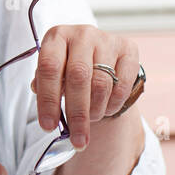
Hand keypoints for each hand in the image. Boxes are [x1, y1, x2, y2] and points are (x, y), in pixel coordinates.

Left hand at [33, 25, 140, 150]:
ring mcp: (106, 39)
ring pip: (102, 84)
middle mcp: (82, 34)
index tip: (48, 126)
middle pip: (78, 78)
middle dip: (77, 114)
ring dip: (95, 110)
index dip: (47, 100)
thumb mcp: (53, 71)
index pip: (49, 69)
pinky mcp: (129, 48)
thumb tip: (49, 116)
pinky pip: (122, 84)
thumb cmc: (68, 65)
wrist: (97, 53)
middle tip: (77, 140)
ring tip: (90, 119)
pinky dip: (114, 104)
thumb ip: (46, 88)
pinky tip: (106, 109)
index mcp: (56, 36)